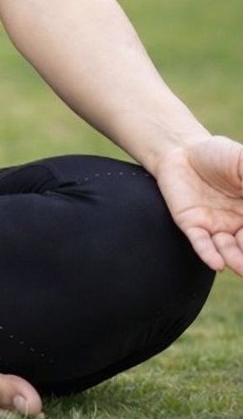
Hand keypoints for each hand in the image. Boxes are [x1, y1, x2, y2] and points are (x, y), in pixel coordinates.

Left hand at [151, 135, 242, 276]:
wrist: (181, 150)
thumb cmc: (218, 154)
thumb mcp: (242, 161)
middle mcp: (238, 224)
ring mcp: (216, 226)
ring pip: (229, 250)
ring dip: (237, 260)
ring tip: (242, 268)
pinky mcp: (192, 225)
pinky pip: (201, 243)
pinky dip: (209, 254)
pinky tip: (217, 263)